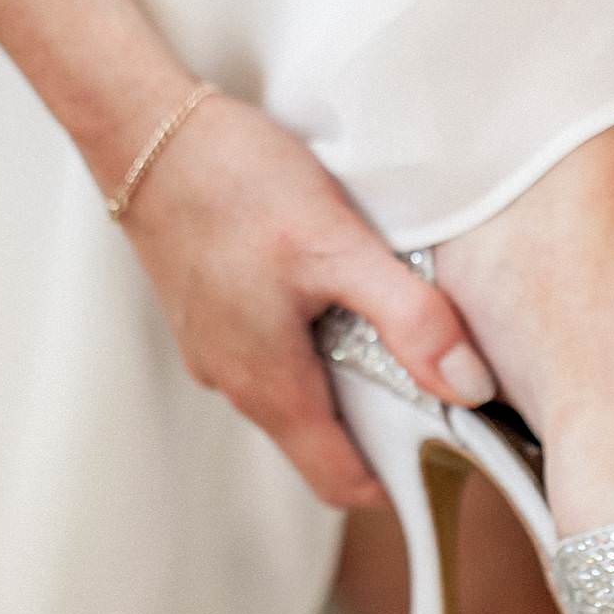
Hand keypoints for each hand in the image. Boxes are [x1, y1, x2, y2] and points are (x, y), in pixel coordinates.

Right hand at [116, 90, 496, 508]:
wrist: (144, 131)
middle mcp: (235, 380)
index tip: (453, 452)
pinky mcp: (205, 314)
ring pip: (294, 396)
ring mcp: (214, 349)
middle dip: (382, 427)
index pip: (343, 483)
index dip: (404, 481)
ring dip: (345, 378)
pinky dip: (309, 342)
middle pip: (322, 443)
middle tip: (441, 379)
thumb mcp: (337, 244)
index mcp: (270, 383)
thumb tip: (469, 386)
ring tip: (391, 324)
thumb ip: (408, 316)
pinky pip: (268, 355)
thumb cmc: (233, 182)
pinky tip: (331, 287)